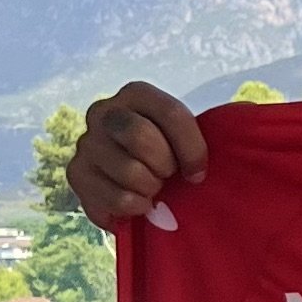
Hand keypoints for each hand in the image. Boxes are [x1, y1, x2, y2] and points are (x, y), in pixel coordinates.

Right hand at [69, 81, 207, 228]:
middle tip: (167, 176)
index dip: (192, 150)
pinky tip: (138, 204)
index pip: (170, 113)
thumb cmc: (167, 157)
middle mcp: (104, 111)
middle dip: (164, 165)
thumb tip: (225, 141)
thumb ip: (204, 134)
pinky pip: (115, 198)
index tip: (198, 173)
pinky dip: (136, 208)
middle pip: (138, 135)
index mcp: (136, 94)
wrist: (135, 184)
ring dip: (151, 189)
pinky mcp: (76, 173)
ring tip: (151, 189)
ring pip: (129, 171)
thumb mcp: (186, 138)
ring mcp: (85, 141)